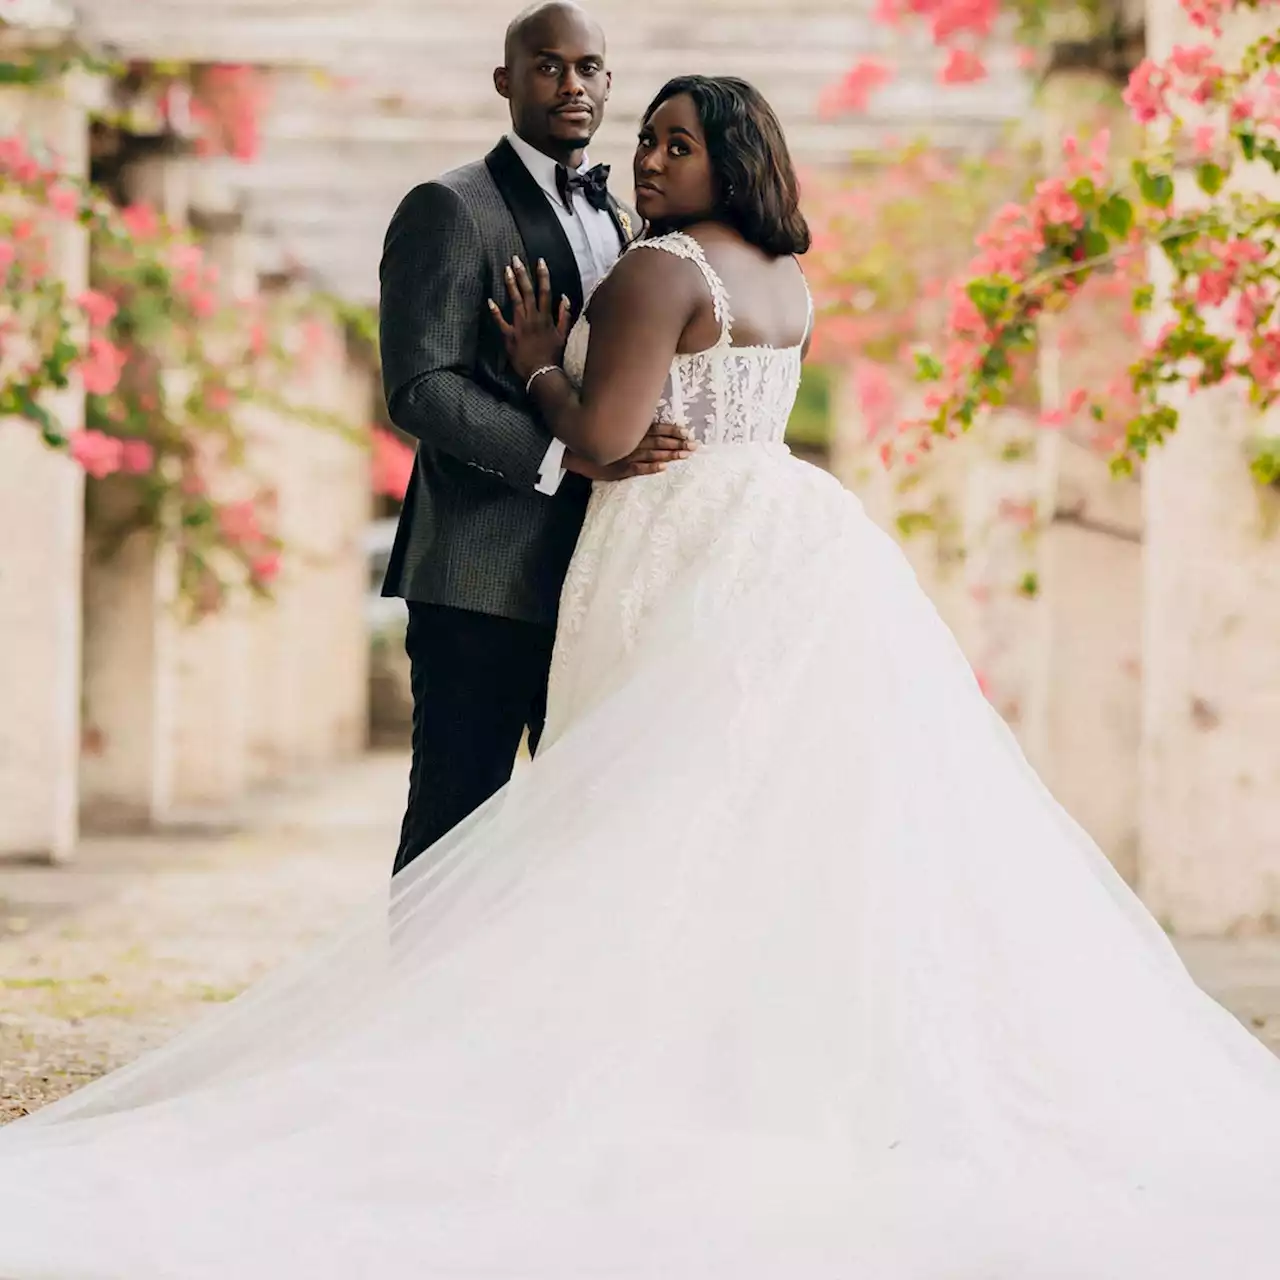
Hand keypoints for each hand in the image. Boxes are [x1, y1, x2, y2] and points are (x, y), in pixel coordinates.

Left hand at [488, 256, 570, 383]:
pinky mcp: (510, 336)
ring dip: (510, 284)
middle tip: (515, 259)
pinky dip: (495, 312)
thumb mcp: (564, 335)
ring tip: (506, 270)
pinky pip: (501, 322)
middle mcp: (533, 318)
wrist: (542, 373)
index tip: (539, 261)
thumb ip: (564, 316)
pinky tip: (489, 300)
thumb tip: (564, 297)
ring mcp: (520, 326)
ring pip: (515, 301)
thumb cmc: (554, 356)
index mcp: (546, 317)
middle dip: (522, 274)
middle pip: (528, 292)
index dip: (542, 275)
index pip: (545, 291)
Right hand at [565, 423, 697, 481]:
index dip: (672, 430)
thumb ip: (631, 426)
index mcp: (631, 431)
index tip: (688, 431)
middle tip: (695, 445)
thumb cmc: (597, 438)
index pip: (656, 429)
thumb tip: (650, 424)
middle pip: (659, 442)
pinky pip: (637, 469)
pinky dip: (650, 468)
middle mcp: (631, 441)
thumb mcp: (615, 428)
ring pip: (652, 454)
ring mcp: (626, 455)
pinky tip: (663, 467)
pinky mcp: (619, 469)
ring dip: (670, 455)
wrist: (574, 451)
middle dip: (678, 443)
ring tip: (685, 455)